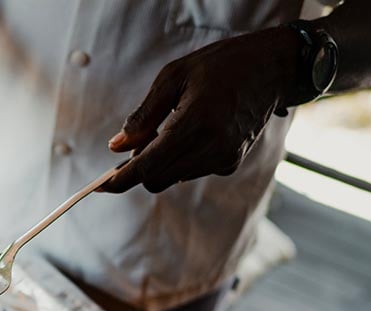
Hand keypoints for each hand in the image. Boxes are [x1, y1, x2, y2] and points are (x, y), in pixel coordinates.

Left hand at [104, 27, 299, 193]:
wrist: (271, 67)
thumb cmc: (220, 65)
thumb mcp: (173, 77)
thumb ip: (143, 116)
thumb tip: (116, 147)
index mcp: (195, 124)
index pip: (147, 166)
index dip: (120, 179)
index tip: (99, 186)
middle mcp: (212, 147)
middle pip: (156, 179)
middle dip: (140, 166)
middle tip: (141, 138)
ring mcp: (224, 158)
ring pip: (172, 177)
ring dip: (162, 161)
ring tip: (172, 127)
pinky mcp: (231, 163)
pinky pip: (191, 172)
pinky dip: (181, 159)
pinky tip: (193, 133)